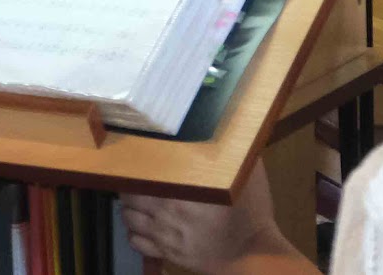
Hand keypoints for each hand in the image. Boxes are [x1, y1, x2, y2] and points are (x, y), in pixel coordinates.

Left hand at [120, 166, 301, 273]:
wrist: (254, 255)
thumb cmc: (251, 212)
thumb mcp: (246, 174)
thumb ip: (232, 152)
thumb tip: (227, 127)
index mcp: (181, 189)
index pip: (142, 174)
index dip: (134, 165)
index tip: (135, 157)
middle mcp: (165, 211)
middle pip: (129, 197)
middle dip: (128, 186)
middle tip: (135, 178)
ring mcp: (164, 235)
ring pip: (129, 219)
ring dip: (130, 208)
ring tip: (138, 201)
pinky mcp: (168, 254)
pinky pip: (137, 243)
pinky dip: (134, 233)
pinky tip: (144, 225)